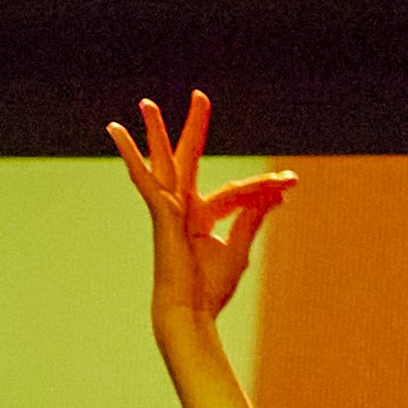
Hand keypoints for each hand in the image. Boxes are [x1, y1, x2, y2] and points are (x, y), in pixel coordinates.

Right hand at [110, 89, 293, 328]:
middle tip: (201, 95)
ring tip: (147, 103)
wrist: (191, 312)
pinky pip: (145, 179)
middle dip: (195, 127)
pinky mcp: (160, 213)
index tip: (291, 181)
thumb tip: (273, 195)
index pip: (236, 191)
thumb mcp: (239, 247)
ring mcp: (169, 209)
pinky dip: (132, 157)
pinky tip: (117, 135)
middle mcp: (183, 207)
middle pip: (188, 158)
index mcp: (202, 216)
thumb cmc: (210, 289)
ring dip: (155, 131)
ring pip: (163, 161)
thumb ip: (252, 218)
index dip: (265, 187)